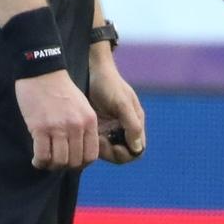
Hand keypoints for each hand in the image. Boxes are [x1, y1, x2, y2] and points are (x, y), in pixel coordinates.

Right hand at [16, 66, 98, 170]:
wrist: (42, 71)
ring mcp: (59, 128)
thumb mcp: (82, 105)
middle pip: (75, 162)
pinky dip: (39, 162)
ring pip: (59, 162)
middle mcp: (76, 126)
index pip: (91, 155)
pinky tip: (36, 160)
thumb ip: (84, 126)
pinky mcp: (41, 128)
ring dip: (51, 166)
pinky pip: (42, 156)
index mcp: (89, 121)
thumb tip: (80, 150)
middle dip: (65, 166)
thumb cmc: (60, 88)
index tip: (71, 161)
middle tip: (56, 162)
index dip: (81, 164)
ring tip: (45, 161)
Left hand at [84, 48, 146, 164]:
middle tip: (98, 140)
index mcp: (135, 123)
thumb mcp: (121, 103)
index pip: (136, 150)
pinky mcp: (98, 127)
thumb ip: (132, 125)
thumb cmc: (109, 84)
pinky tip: (86, 133)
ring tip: (91, 135)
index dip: (125, 153)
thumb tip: (137, 148)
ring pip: (109, 151)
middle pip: (123, 154)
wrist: (92, 70)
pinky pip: (97, 144)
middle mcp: (125, 128)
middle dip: (111, 152)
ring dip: (100, 148)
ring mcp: (111, 128)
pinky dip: (92, 143)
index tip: (111, 144)